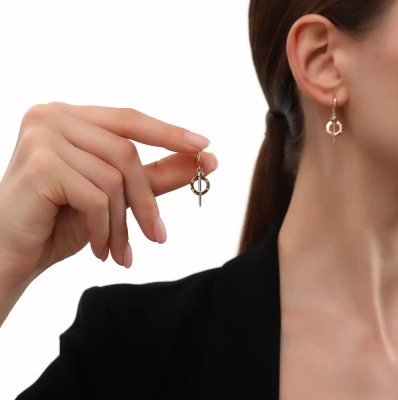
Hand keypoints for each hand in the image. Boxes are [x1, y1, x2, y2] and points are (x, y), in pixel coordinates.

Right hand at [0, 102, 217, 285]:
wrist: (11, 253)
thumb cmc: (59, 221)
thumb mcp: (115, 197)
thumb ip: (156, 175)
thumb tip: (204, 160)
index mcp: (71, 118)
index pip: (130, 120)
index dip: (169, 132)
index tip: (205, 148)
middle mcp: (53, 116)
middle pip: (126, 152)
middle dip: (147, 201)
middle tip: (159, 237)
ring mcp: (43, 136)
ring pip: (114, 177)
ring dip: (123, 223)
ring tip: (120, 251)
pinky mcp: (40, 164)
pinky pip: (96, 197)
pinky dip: (104, 229)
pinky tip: (99, 250)